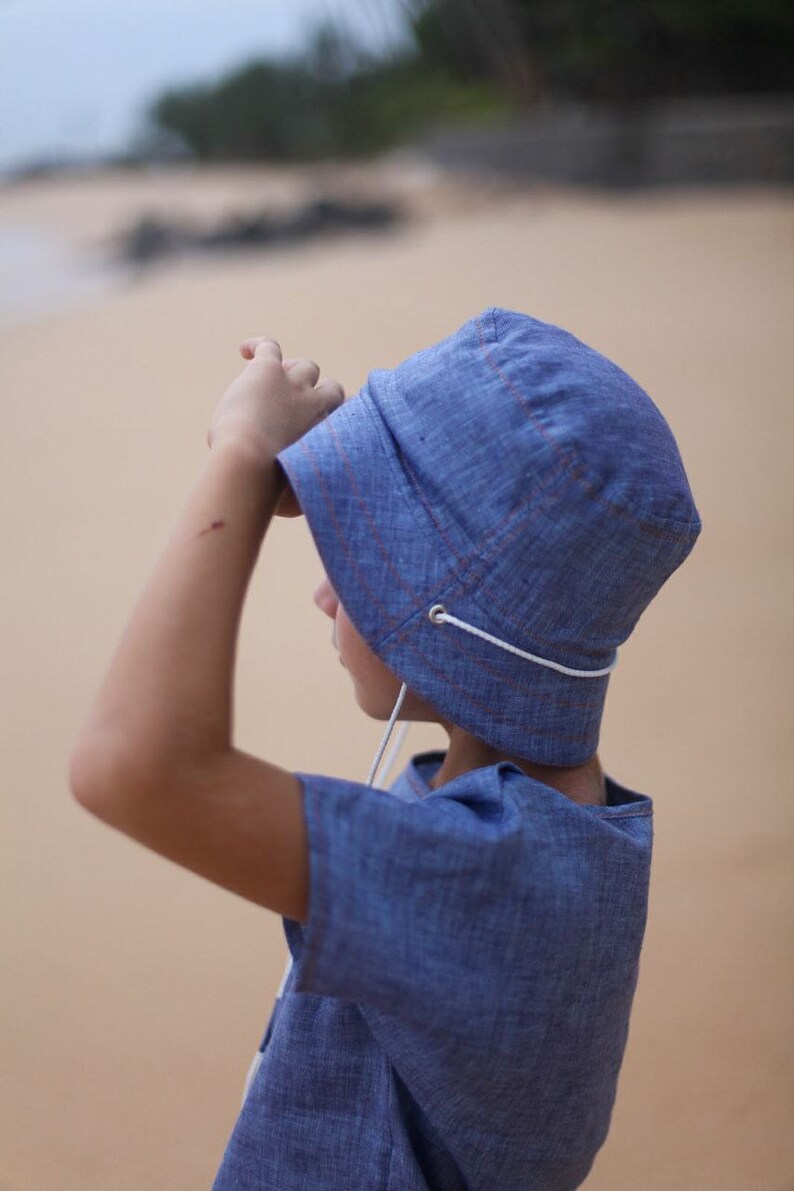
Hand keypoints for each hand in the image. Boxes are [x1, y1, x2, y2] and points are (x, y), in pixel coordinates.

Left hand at [208, 337, 344, 515]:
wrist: (252, 465)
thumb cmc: (274, 490)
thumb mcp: (299, 499)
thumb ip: (305, 492)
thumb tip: (303, 504)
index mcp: (331, 433)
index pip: (350, 417)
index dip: (338, 419)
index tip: (328, 428)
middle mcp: (319, 405)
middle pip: (332, 389)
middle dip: (317, 395)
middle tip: (294, 405)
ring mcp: (295, 385)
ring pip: (306, 366)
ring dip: (293, 372)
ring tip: (272, 382)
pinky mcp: (268, 371)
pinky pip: (269, 346)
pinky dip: (258, 346)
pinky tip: (245, 352)